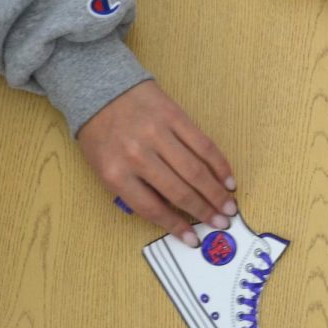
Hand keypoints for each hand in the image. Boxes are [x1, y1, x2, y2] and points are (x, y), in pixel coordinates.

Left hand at [78, 81, 235, 246]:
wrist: (99, 88)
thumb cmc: (101, 134)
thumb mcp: (104, 168)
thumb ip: (133, 190)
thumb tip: (172, 213)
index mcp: (115, 173)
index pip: (152, 208)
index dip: (176, 226)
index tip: (194, 239)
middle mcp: (137, 155)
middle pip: (179, 191)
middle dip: (203, 211)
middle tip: (221, 224)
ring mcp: (157, 134)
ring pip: (194, 170)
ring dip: (216, 193)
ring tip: (229, 207)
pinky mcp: (174, 116)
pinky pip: (202, 144)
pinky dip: (218, 164)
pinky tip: (228, 179)